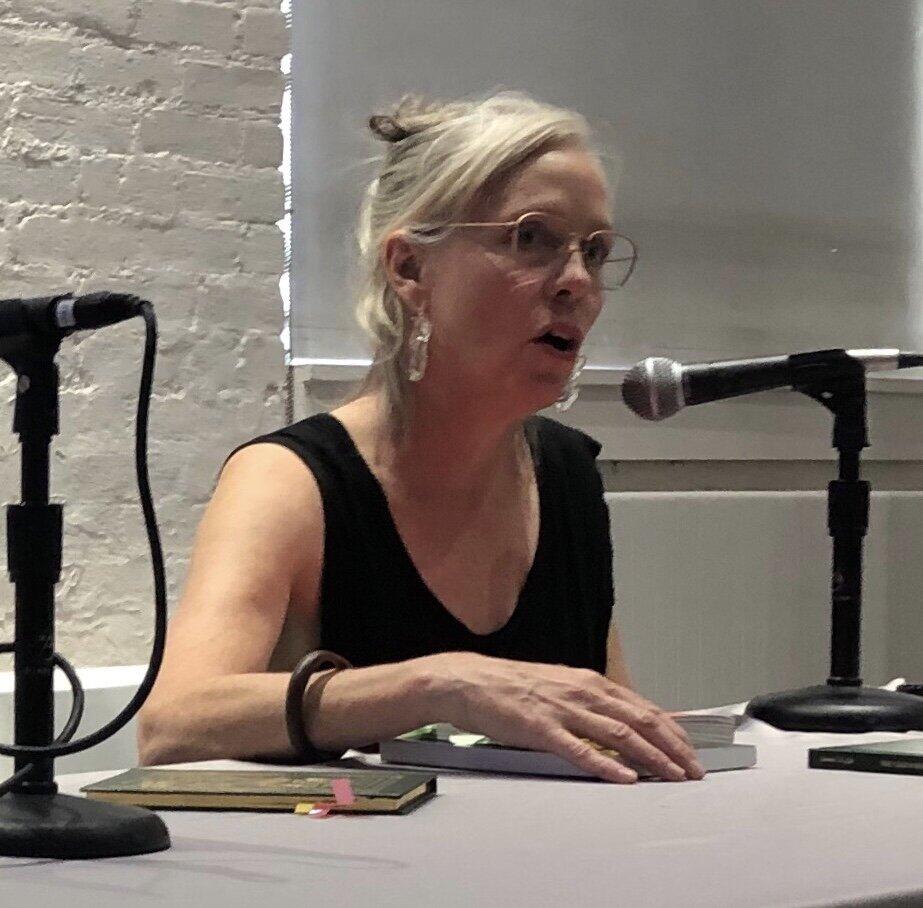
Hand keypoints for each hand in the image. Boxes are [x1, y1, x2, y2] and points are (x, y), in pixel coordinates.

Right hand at [426, 652, 704, 783]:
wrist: (471, 680)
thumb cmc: (513, 687)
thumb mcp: (560, 687)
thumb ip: (591, 703)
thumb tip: (622, 721)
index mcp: (589, 682)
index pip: (644, 707)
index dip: (673, 731)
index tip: (691, 752)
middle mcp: (583, 692)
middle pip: (641, 721)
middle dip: (673, 748)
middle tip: (694, 771)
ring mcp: (563, 710)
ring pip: (619, 735)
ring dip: (652, 758)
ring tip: (673, 777)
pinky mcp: (542, 728)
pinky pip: (580, 749)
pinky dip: (607, 765)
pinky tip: (625, 778)